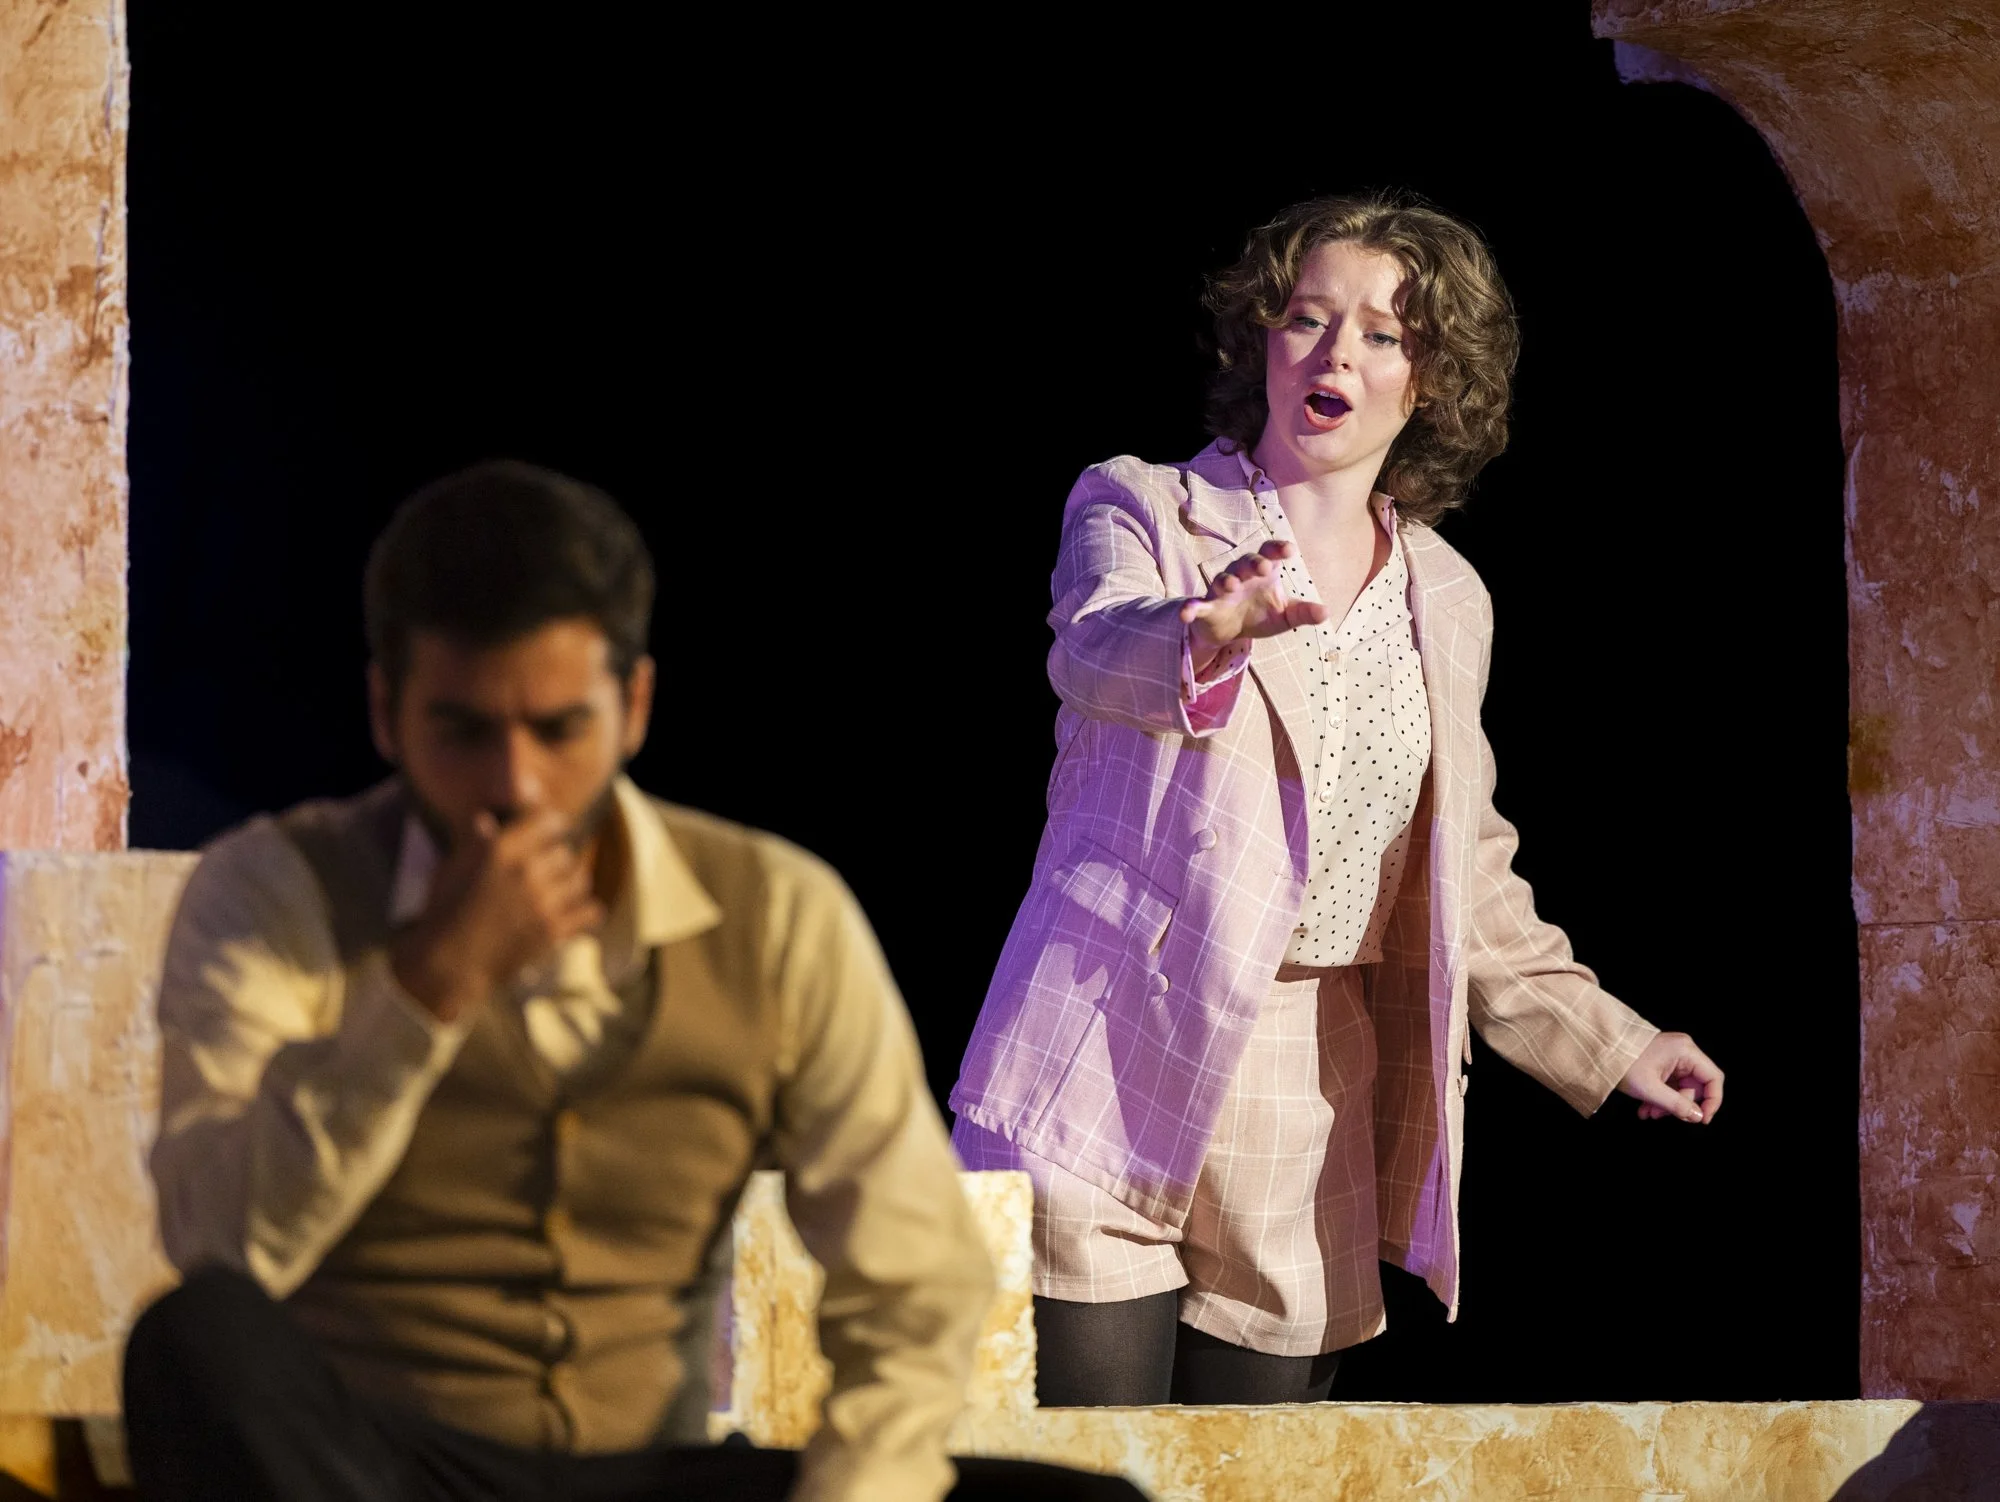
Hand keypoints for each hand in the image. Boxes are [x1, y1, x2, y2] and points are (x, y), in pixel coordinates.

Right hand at [390, 808, 605, 1022]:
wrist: (448, 964)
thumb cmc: (443, 913)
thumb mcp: (452, 868)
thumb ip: (473, 841)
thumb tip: (486, 819)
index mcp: (501, 849)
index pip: (547, 820)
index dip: (550, 824)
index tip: (551, 829)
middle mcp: (527, 870)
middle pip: (564, 852)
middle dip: (555, 859)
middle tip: (548, 869)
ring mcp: (543, 901)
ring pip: (579, 879)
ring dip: (571, 883)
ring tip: (561, 890)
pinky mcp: (553, 929)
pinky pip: (591, 911)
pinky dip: (585, 912)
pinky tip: (574, 914)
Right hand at [1180, 541, 1327, 670]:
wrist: (1230, 632)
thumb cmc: (1260, 615)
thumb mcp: (1285, 617)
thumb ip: (1303, 613)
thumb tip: (1325, 613)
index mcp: (1263, 572)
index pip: (1270, 552)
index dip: (1277, 549)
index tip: (1289, 551)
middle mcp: (1241, 575)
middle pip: (1245, 561)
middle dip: (1253, 562)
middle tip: (1263, 568)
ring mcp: (1221, 590)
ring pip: (1222, 579)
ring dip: (1226, 580)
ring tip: (1232, 586)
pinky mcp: (1206, 608)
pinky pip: (1196, 604)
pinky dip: (1190, 607)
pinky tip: (1186, 612)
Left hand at [1617, 1031, 1723, 1123]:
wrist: (1598, 1050)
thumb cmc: (1622, 1063)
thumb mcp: (1650, 1089)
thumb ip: (1677, 1105)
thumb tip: (1697, 1117)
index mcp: (1685, 1050)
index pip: (1713, 1078)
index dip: (1712, 1101)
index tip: (1702, 1119)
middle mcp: (1683, 1050)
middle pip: (1695, 1085)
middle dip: (1679, 1105)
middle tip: (1659, 1116)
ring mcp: (1673, 1056)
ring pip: (1681, 1087)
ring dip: (1666, 1104)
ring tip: (1647, 1113)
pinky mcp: (1663, 1062)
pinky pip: (1670, 1084)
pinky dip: (1660, 1097)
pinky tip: (1645, 1107)